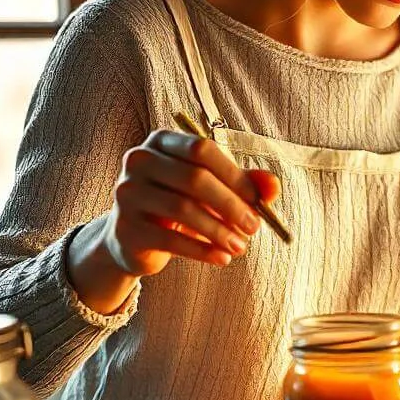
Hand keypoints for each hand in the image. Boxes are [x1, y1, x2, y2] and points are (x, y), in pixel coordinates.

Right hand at [101, 129, 279, 277]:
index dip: (234, 175)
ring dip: (220, 231)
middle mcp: (139, 161)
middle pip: (194, 178)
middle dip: (231, 205)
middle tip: (254, 227)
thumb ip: (245, 184)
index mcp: (162, 141)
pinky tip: (222, 258)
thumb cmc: (180, 205)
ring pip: (183, 209)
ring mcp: (127, 194)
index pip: (202, 149)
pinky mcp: (126, 229)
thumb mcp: (213, 189)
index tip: (258, 200)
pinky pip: (172, 240)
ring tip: (240, 246)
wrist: (134, 239)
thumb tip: (273, 186)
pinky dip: (203, 250)